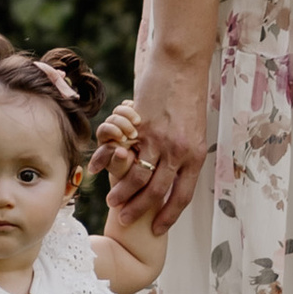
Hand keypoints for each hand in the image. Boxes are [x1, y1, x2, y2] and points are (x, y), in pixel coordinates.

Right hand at [91, 62, 209, 231]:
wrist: (182, 65)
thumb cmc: (188, 94)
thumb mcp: (195, 129)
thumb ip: (184, 152)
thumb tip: (173, 171)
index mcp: (196, 155)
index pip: (183, 195)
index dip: (169, 215)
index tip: (157, 229)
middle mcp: (179, 152)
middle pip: (158, 192)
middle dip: (139, 210)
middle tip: (124, 220)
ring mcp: (159, 140)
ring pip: (138, 177)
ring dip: (122, 193)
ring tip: (111, 202)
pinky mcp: (141, 127)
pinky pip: (121, 151)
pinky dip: (107, 162)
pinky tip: (96, 170)